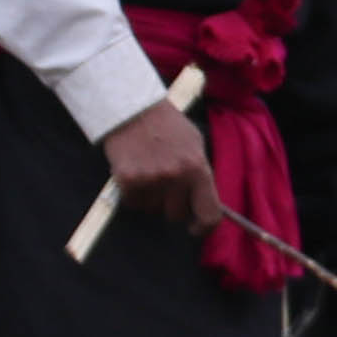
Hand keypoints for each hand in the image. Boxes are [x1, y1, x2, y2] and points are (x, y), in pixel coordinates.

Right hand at [102, 98, 223, 236]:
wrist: (134, 108)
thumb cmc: (168, 127)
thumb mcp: (195, 146)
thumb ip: (200, 175)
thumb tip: (204, 206)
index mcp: (198, 169)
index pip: (209, 214)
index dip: (204, 228)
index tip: (195, 228)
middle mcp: (176, 178)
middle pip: (176, 215)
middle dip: (171, 206)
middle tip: (165, 187)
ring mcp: (151, 180)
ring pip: (152, 209)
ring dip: (150, 198)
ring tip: (148, 172)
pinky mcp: (127, 180)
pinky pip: (132, 202)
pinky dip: (132, 193)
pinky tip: (134, 172)